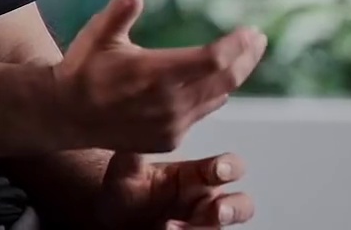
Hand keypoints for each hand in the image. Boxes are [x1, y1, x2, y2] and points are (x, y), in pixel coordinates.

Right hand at [53, 0, 265, 151]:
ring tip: (247, 55)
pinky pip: (201, 114)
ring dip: (236, 76)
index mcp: (155, 73)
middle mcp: (169, 103)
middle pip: (225, 79)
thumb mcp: (98, 35)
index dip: (238, 45)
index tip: (251, 30)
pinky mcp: (168, 139)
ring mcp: (171, 124)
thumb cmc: (82, 69)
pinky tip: (219, 84)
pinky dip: (215, 96)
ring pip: (218, 98)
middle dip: (247, 58)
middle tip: (259, 39)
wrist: (65, 114)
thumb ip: (120, 10)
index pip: (214, 60)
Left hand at [95, 150, 254, 228]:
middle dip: (233, 208)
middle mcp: (205, 201)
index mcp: (196, 176)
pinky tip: (163, 229)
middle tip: (218, 211)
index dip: (229, 167)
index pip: (225, 167)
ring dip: (204, 229)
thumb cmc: (127, 190)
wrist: (111, 218)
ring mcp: (201, 224)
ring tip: (172, 227)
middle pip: (240, 204)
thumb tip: (137, 131)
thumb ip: (134, 152)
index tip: (218, 170)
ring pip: (219, 229)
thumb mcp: (127, 168)